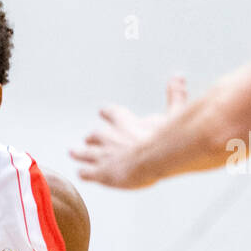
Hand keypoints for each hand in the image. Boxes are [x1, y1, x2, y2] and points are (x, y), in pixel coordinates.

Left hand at [70, 74, 186, 188]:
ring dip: (79, 153)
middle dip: (93, 137)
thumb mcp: (174, 113)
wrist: (154, 158)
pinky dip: (84, 173)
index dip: (108, 113)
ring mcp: (103, 155)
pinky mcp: (100, 172)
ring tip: (73, 152)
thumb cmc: (165, 137)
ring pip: (85, 153)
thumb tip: (178, 76)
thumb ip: (174, 96)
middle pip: (96, 135)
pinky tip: (81, 173)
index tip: (103, 111)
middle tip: (88, 138)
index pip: (112, 114)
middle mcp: (110, 137)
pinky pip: (86, 173)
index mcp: (125, 122)